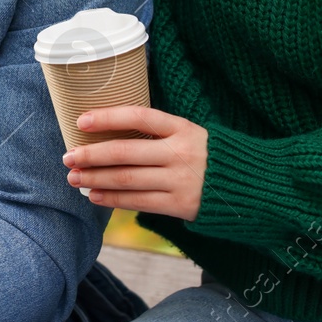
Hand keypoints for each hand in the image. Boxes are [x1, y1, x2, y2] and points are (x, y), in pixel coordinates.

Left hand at [61, 105, 206, 219]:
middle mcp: (181, 152)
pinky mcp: (181, 205)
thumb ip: (159, 134)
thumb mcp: (191, 135)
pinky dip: (113, 199)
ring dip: (96, 179)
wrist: (252, 187)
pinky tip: (95, 196)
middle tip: (68, 157)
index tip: (81, 120)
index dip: (108, 117)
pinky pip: (139, 202)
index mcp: (183, 128)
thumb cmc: (210, 157)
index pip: (140, 117)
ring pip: (128, 179)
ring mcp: (181, 180)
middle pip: (126, 152)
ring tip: (74, 178)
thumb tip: (110, 135)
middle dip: (92, 155)